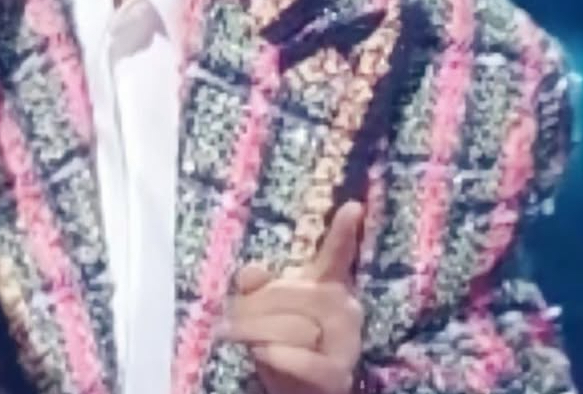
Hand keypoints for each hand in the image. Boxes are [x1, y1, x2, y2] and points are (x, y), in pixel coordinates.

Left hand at [221, 202, 365, 393]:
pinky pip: (297, 358)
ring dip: (257, 337)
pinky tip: (265, 356)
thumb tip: (252, 273)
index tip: (353, 206)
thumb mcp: (264, 310)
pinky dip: (276, 358)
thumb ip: (257, 287)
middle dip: (252, 311)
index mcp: (327, 285)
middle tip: (229, 326)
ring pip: (288, 327)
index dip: (344, 231)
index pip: (336, 254)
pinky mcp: (338, 373)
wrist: (299, 393)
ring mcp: (346, 341)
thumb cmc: (283, 345)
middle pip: (288, 294)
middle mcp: (343, 307)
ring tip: (249, 347)